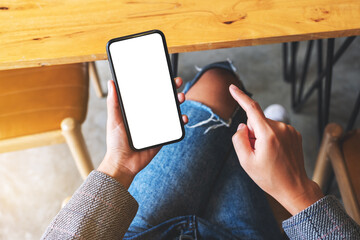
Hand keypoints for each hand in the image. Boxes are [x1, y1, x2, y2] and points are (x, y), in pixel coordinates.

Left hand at [98, 78, 187, 187]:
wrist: (123, 163)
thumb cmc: (116, 142)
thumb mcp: (114, 119)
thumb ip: (114, 103)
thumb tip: (112, 83)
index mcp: (138, 110)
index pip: (149, 93)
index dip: (157, 83)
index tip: (163, 74)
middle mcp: (149, 116)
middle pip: (163, 99)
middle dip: (172, 89)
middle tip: (176, 83)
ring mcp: (157, 126)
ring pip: (171, 111)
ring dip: (178, 103)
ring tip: (181, 98)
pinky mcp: (163, 136)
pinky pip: (175, 127)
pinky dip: (181, 122)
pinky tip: (183, 118)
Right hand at [229, 85, 322, 214]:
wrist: (294, 187)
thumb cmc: (269, 177)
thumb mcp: (246, 161)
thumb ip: (239, 139)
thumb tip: (243, 125)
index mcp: (268, 134)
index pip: (251, 108)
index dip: (240, 96)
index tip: (232, 87)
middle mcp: (280, 127)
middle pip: (256, 121)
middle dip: (251, 133)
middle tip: (256, 153)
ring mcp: (289, 130)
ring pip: (265, 126)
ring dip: (261, 136)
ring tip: (267, 155)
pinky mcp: (294, 134)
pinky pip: (275, 130)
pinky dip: (271, 138)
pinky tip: (275, 153)